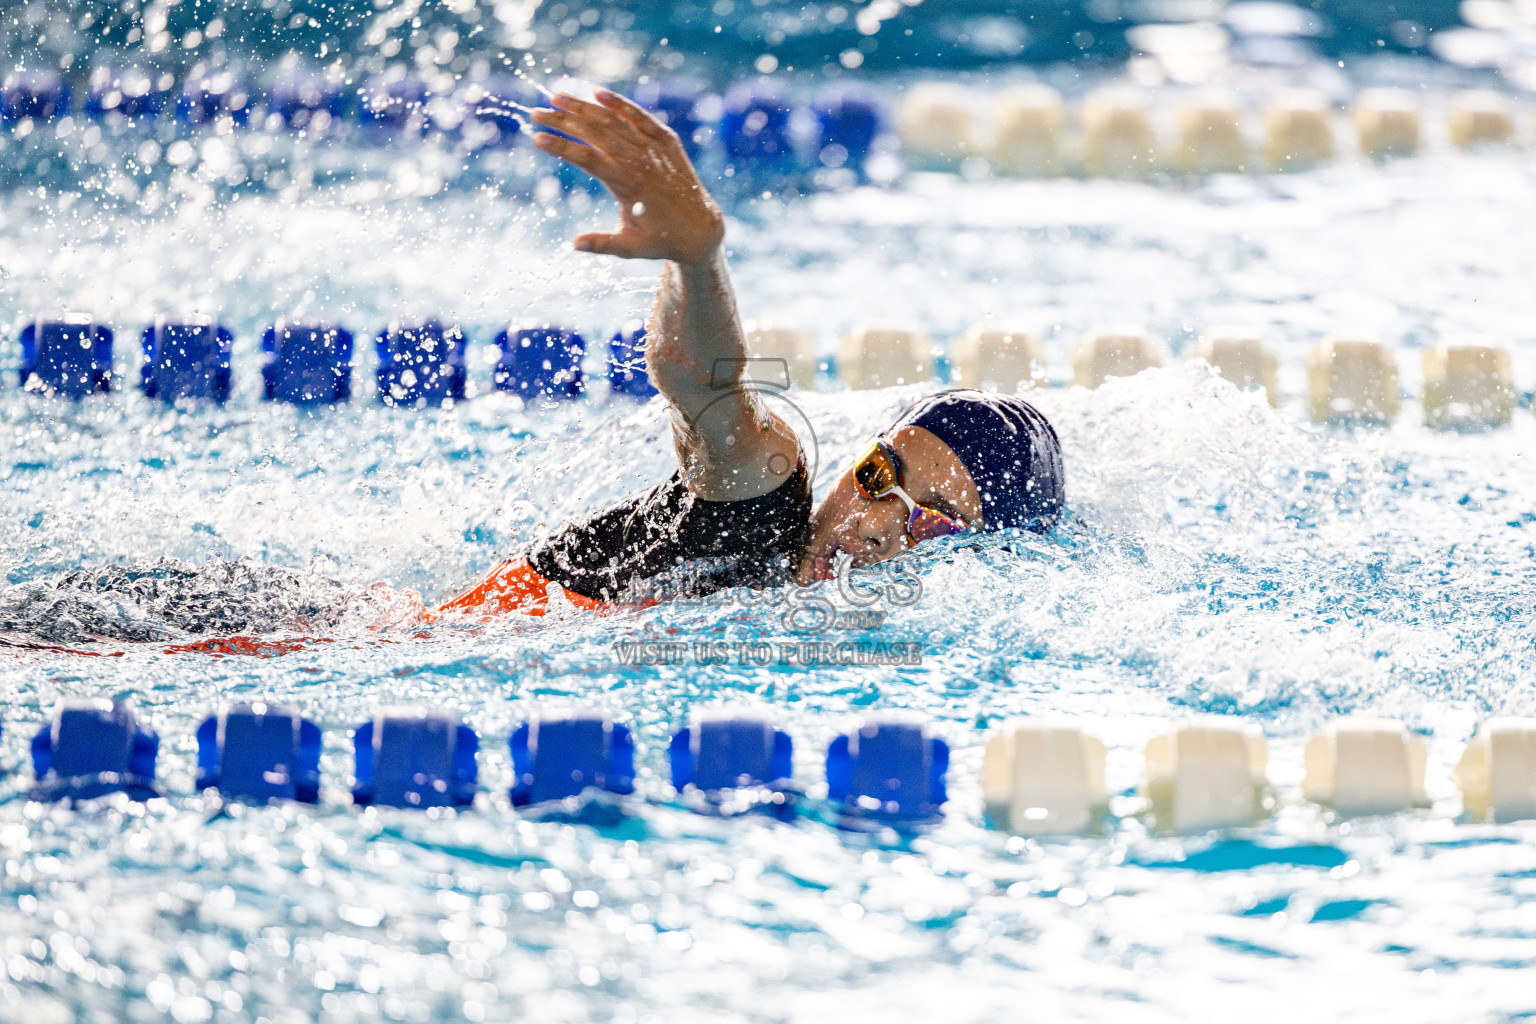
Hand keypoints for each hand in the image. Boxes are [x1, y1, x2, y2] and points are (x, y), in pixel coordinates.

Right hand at [531, 89, 725, 266]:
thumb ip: (601, 244)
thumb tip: (573, 245)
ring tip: (555, 96)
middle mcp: (641, 161)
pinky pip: (641, 116)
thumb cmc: (661, 240)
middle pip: (594, 132)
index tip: (536, 138)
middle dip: (562, 120)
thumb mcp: (630, 248)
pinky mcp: (666, 140)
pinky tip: (598, 92)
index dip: (561, 147)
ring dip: (583, 106)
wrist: (702, 228)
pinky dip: (620, 103)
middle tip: (535, 112)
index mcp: (628, 185)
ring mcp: (654, 148)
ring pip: (614, 119)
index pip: (587, 159)